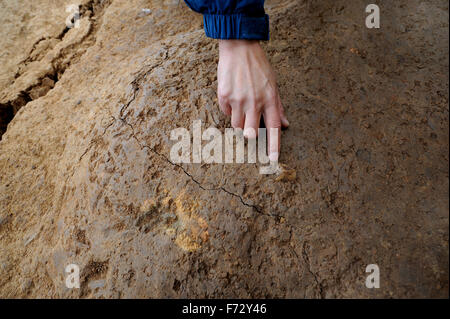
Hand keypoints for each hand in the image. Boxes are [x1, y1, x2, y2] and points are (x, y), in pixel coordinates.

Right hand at [217, 40, 288, 161]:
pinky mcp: (224, 96)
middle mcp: (254, 101)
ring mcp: (238, 99)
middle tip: (250, 130)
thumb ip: (278, 107)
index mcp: (269, 99)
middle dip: (250, 136)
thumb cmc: (258, 66)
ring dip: (240, 122)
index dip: (273, 146)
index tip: (272, 160)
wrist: (239, 48)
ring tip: (242, 106)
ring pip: (237, 126)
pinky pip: (226, 113)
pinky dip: (230, 109)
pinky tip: (233, 96)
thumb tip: (286, 125)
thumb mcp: (273, 84)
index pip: (273, 128)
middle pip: (250, 133)